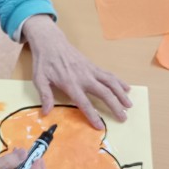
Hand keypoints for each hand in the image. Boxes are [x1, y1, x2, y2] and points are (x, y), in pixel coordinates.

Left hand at [22, 15, 132, 129]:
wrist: (51, 42)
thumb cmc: (44, 62)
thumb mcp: (39, 79)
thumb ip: (45, 96)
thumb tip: (46, 112)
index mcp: (70, 84)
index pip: (84, 103)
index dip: (92, 115)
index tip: (100, 126)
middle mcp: (83, 77)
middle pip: (103, 93)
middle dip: (114, 106)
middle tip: (123, 118)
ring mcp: (90, 70)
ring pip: (110, 82)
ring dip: (121, 94)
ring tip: (129, 105)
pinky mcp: (93, 66)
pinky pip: (108, 75)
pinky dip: (119, 82)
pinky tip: (126, 88)